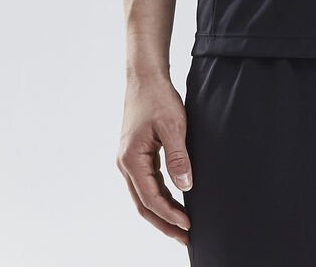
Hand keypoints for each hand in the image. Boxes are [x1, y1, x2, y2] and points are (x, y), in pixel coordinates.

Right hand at [116, 73, 192, 245]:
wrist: (145, 77)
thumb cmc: (158, 98)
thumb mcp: (173, 126)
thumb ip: (178, 157)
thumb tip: (186, 187)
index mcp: (131, 160)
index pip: (151, 198)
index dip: (170, 215)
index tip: (189, 226)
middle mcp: (126, 164)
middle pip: (144, 204)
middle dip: (164, 223)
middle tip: (186, 238)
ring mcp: (129, 160)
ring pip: (145, 195)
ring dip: (163, 211)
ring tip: (184, 225)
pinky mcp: (137, 155)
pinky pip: (148, 182)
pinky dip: (161, 195)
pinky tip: (175, 201)